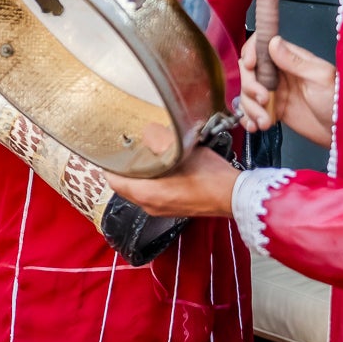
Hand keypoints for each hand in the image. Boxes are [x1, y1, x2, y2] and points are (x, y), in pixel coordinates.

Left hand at [102, 145, 239, 218]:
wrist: (234, 196)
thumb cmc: (209, 175)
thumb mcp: (181, 150)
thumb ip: (159, 140)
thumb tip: (147, 131)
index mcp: (147, 194)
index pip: (114, 181)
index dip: (108, 166)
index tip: (108, 152)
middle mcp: (150, 205)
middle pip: (125, 187)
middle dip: (122, 170)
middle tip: (124, 150)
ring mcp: (161, 210)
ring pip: (138, 192)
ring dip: (137, 177)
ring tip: (141, 156)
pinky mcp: (173, 209)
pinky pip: (152, 195)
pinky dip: (149, 183)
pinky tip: (159, 168)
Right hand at [236, 34, 334, 147]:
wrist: (340, 131)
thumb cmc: (338, 101)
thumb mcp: (319, 77)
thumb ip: (295, 61)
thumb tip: (274, 42)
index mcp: (290, 59)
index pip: (262, 46)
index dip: (251, 52)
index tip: (251, 65)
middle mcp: (279, 73)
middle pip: (249, 71)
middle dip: (250, 86)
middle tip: (264, 99)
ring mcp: (274, 92)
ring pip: (247, 93)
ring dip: (251, 108)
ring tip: (264, 121)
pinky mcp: (272, 109)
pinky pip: (251, 111)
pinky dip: (249, 118)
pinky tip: (256, 126)